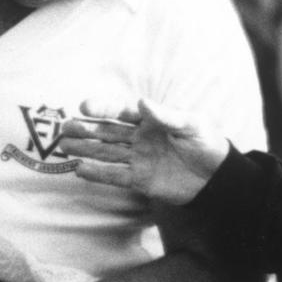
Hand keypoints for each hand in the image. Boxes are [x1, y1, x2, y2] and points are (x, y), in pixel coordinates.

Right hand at [59, 99, 228, 205]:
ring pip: (106, 152)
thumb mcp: (192, 125)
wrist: (218, 178)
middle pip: (107, 132)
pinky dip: (98, 173)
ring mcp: (138, 159)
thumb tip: (142, 102)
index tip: (83, 106)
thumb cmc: (207, 144)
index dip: (103, 108)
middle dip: (86, 129)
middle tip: (64, 127)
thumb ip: (167, 115)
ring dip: (85, 149)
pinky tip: (79, 169)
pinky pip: (115, 176)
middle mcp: (139, 138)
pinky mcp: (140, 180)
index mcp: (150, 120)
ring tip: (64, 146)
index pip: (121, 112)